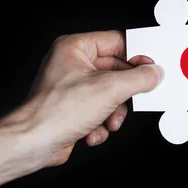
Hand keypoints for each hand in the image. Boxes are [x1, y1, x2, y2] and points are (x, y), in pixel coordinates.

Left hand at [18, 30, 162, 166]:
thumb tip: (154, 73)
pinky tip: (94, 131)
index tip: (150, 68)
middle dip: (124, 92)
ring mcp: (72, 86)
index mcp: (75, 48)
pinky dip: (102, 122)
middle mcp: (72, 64)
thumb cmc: (56, 112)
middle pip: (116, 70)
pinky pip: (100, 108)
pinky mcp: (74, 107)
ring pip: (111, 92)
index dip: (136, 56)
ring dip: (115, 111)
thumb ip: (139, 78)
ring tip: (110, 121)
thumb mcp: (109, 89)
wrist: (32, 145)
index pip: (116, 42)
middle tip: (134, 98)